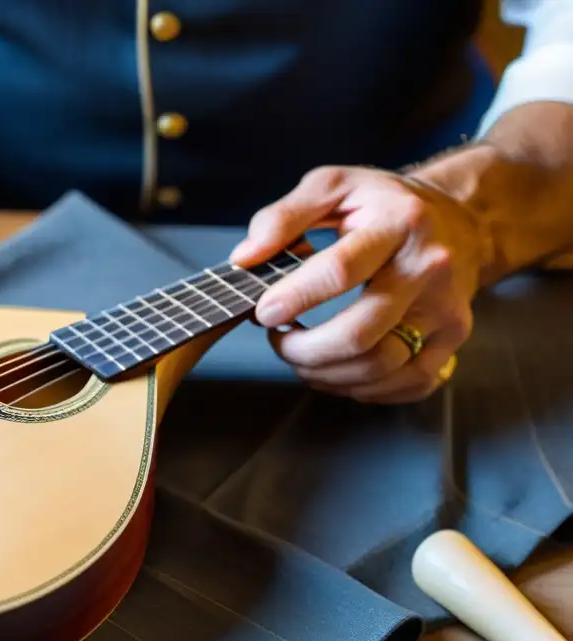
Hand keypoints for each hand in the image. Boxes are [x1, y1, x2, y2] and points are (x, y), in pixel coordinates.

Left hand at [229, 162, 492, 403]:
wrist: (460, 220)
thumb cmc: (382, 204)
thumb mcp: (332, 187)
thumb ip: (282, 217)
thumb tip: (245, 258)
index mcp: (397, 223)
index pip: (338, 272)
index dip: (293, 298)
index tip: (263, 312)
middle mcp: (428, 268)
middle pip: (359, 334)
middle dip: (303, 350)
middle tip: (278, 340)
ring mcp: (446, 308)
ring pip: (379, 366)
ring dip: (325, 374)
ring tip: (301, 355)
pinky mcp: (454, 338)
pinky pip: (407, 383)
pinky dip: (362, 388)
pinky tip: (338, 369)